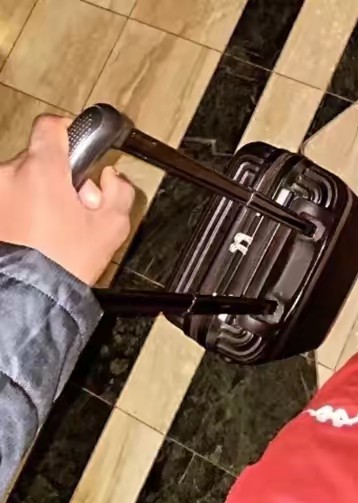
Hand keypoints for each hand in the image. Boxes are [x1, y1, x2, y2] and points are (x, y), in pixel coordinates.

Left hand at [0, 114, 134, 284]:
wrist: (30, 294)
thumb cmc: (65, 263)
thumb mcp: (113, 227)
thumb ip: (120, 191)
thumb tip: (110, 178)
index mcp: (42, 171)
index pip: (52, 127)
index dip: (69, 131)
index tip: (78, 142)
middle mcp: (9, 175)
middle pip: (39, 160)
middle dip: (58, 178)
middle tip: (76, 208)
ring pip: (22, 181)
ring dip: (38, 196)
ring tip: (54, 228)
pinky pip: (9, 200)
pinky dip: (23, 211)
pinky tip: (38, 236)